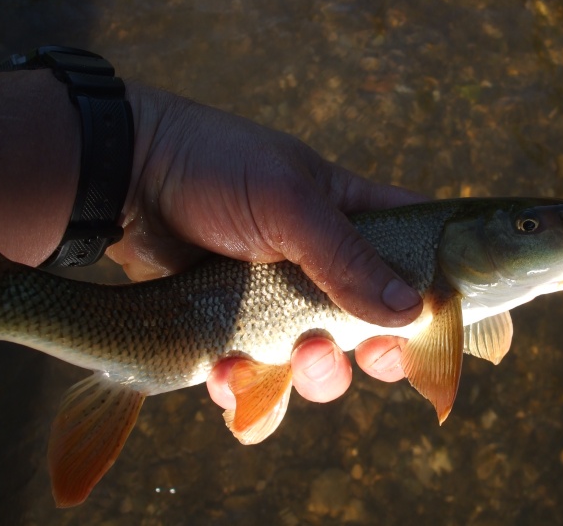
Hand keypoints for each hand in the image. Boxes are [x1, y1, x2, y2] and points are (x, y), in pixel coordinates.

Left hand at [107, 84, 421, 404]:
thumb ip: (348, 258)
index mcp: (349, 216)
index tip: (438, 320)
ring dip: (314, 376)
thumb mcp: (288, 202)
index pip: (414, 252)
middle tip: (371, 355)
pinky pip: (258, 382)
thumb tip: (413, 312)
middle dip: (376, 351)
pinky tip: (226, 373)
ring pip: (320, 363)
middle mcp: (322, 265)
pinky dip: (248, 391)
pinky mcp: (234, 332)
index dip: (433, 288)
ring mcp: (277, 303)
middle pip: (375, 324)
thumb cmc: (215, 169)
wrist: (123, 179)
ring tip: (291, 360)